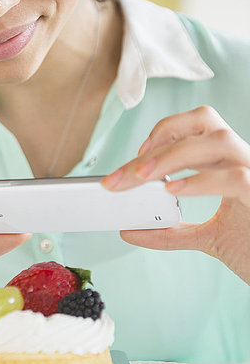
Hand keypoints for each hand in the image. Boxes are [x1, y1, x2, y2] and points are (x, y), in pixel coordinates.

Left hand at [101, 106, 249, 284]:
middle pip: (203, 125)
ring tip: (142, 177)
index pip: (198, 126)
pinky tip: (174, 191)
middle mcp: (245, 160)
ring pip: (219, 141)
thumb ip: (169, 232)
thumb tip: (128, 230)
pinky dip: (201, 181)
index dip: (166, 131)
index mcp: (230, 163)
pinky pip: (236, 177)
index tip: (138, 156)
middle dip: (159, 142)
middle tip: (125, 174)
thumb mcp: (206, 238)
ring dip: (174, 155)